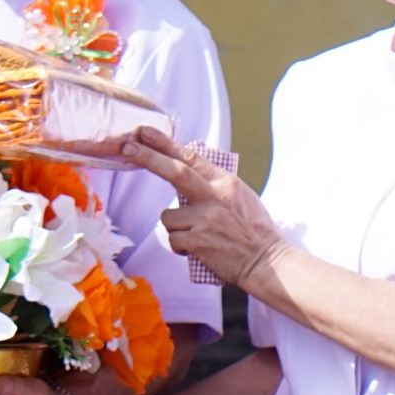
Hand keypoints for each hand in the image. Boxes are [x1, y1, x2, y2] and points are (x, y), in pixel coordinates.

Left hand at [123, 128, 283, 287]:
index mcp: (226, 182)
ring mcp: (205, 219)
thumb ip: (214, 184)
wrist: (267, 261)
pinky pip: (173, 239)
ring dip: (176, 226)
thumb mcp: (240, 196)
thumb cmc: (253, 230)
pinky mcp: (198, 242)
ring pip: (168, 216)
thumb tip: (186, 170)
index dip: (165, 144)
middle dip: (148, 158)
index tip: (144, 132)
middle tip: (126, 147)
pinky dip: (180, 245)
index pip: (191, 158)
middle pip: (175, 172)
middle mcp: (215, 197)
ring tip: (198, 234)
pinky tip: (198, 249)